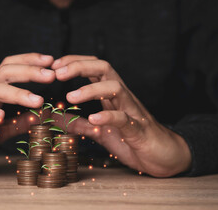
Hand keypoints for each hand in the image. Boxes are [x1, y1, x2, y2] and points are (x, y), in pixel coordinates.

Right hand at [0, 53, 54, 174]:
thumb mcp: (1, 130)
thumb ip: (20, 122)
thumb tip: (42, 114)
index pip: (10, 68)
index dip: (30, 62)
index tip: (51, 61)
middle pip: (5, 72)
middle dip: (29, 71)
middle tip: (52, 74)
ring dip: (17, 93)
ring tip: (37, 100)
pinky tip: (1, 117)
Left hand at [52, 55, 190, 176]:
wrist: (163, 156)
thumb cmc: (131, 140)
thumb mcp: (99, 131)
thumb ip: (78, 123)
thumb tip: (54, 117)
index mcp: (111, 95)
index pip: (94, 68)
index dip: (74, 62)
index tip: (54, 65)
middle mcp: (122, 97)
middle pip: (104, 69)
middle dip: (80, 66)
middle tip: (58, 72)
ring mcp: (132, 111)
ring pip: (115, 88)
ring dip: (91, 90)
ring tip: (70, 97)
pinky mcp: (139, 130)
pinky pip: (124, 118)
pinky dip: (109, 117)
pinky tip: (94, 119)